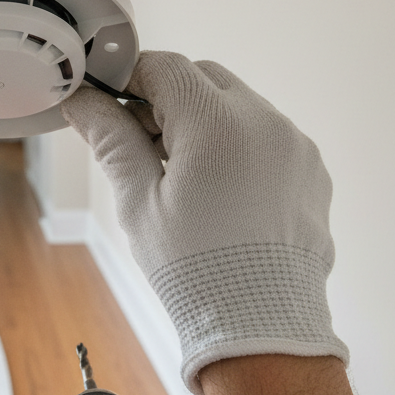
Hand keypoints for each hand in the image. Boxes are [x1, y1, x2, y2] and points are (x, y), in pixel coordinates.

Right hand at [61, 51, 346, 394]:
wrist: (263, 328)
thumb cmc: (196, 271)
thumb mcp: (138, 202)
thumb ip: (111, 139)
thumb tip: (84, 103)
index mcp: (217, 125)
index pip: (164, 67)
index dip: (129, 79)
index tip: (109, 103)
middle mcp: (265, 122)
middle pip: (204, 78)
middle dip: (167, 98)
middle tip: (141, 144)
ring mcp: (295, 145)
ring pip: (238, 105)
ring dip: (205, 122)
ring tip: (182, 178)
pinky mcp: (311, 169)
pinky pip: (267, 136)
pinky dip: (238, 146)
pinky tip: (220, 194)